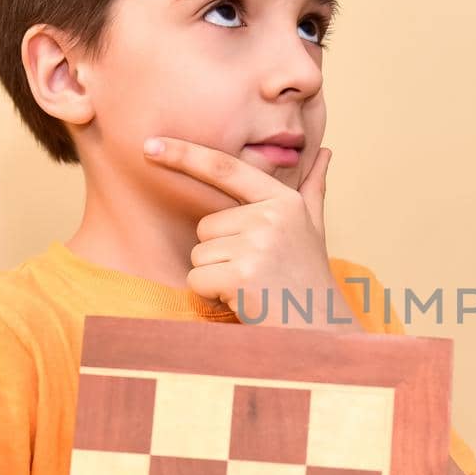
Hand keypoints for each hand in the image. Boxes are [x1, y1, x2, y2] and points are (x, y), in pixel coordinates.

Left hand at [142, 137, 348, 329]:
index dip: (184, 154)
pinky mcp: (241, 275)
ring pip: (199, 253)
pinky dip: (212, 295)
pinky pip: (197, 279)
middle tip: (255, 272)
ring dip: (216, 276)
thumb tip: (326, 152)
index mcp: (283, 200)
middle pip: (206, 225)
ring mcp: (257, 245)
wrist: (321, 329)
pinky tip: (242, 301)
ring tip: (252, 287)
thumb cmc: (309, 278)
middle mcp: (270, 217)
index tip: (149, 145)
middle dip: (220, 253)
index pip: (225, 169)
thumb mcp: (314, 228)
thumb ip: (313, 188)